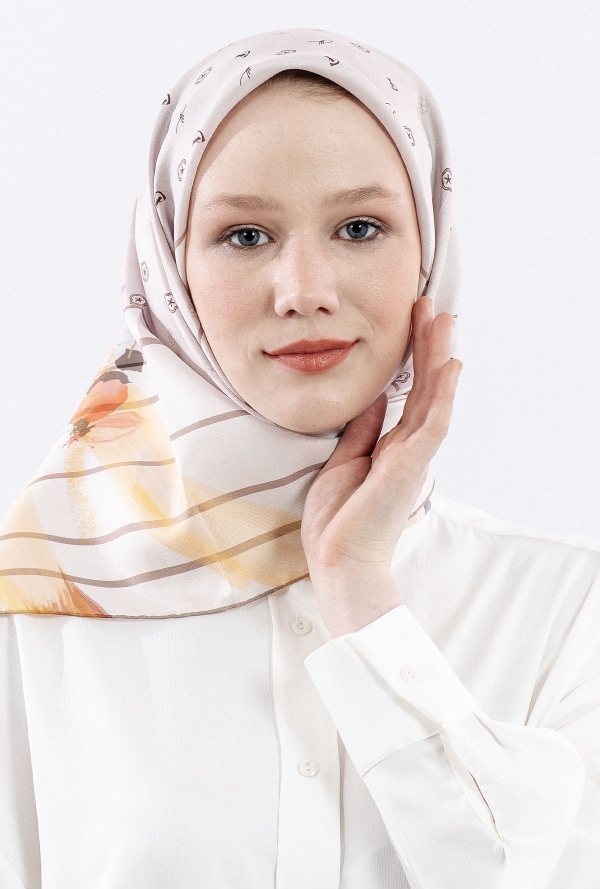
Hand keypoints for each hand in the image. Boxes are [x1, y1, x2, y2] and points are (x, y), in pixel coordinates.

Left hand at [301, 296, 461, 583]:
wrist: (338, 561)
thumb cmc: (338, 520)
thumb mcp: (343, 462)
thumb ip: (363, 430)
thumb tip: (376, 398)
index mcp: (390, 447)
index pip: (407, 393)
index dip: (411, 357)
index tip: (413, 322)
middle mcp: (407, 447)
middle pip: (425, 386)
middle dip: (428, 344)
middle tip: (432, 305)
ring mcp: (413, 456)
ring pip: (435, 397)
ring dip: (440, 356)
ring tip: (445, 319)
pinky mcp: (411, 466)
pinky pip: (433, 423)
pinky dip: (445, 393)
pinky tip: (451, 364)